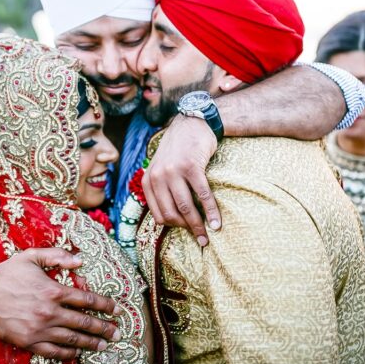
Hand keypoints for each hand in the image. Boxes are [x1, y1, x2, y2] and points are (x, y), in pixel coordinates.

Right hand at [0, 248, 121, 360]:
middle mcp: (49, 312)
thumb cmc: (8, 272)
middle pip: (84, 323)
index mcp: (53, 290)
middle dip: (104, 328)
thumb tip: (81, 261)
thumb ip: (57, 256)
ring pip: (71, 339)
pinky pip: (53, 352)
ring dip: (90, 343)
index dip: (105, 305)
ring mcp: (39, 329)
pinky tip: (77, 353)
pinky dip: (67, 354)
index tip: (117, 310)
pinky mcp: (28, 342)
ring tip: (104, 346)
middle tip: (118, 334)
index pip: (87, 300)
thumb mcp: (32, 256)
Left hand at [142, 114, 220, 245]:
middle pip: (172, 214)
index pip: (158, 214)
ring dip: (199, 225)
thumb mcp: (161, 168)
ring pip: (186, 207)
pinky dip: (211, 211)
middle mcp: (157, 177)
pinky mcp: (191, 167)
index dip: (173, 227)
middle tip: (200, 240)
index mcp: (148, 181)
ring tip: (208, 235)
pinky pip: (202, 195)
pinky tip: (216, 222)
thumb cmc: (178, 150)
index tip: (186, 233)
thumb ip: (161, 189)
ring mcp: (173, 171)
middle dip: (187, 230)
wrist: (191, 123)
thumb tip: (171, 219)